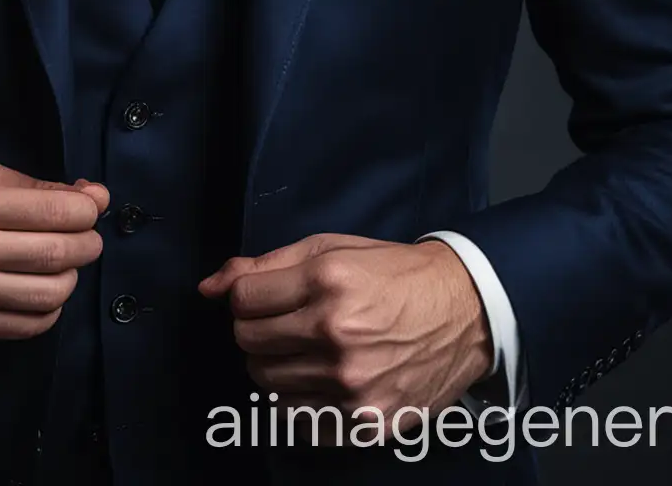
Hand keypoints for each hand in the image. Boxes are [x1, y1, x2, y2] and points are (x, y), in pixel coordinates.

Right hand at [0, 152, 108, 342]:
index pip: (57, 213)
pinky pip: (24, 327)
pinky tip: (41, 289)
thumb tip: (90, 197)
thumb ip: (27, 185)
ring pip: (49, 296)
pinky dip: (47, 309)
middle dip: (89, 243)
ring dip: (72, 277)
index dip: (88, 210)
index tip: (92, 206)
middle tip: (87, 235)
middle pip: (59, 255)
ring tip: (64, 263)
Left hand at [198, 234, 492, 444]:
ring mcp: (351, 383)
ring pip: (266, 384)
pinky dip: (298, 399)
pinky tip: (320, 377)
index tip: (265, 296)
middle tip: (286, 321)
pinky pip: (297, 419)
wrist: (463, 312)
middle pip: (249, 342)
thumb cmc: (391, 274)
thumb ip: (264, 265)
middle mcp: (336, 334)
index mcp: (327, 282)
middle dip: (257, 329)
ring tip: (305, 348)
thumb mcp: (330, 249)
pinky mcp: (365, 421)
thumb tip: (208, 286)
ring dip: (275, 365)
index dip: (247, 296)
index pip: (242, 299)